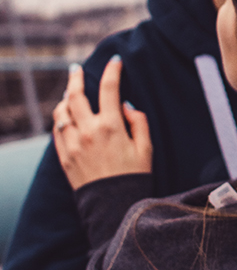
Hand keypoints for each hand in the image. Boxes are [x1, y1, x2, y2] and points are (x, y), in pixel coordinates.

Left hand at [53, 56, 151, 189]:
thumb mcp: (146, 149)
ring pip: (61, 113)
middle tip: (76, 69)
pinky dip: (60, 120)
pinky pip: (57, 132)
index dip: (112, 70)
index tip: (115, 62)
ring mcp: (73, 144)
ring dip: (65, 100)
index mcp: (111, 126)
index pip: (109, 88)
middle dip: (76, 78)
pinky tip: (65, 118)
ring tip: (70, 94)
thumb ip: (138, 122)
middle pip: (75, 95)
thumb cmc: (135, 178)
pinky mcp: (65, 158)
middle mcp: (88, 132)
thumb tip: (125, 105)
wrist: (113, 207)